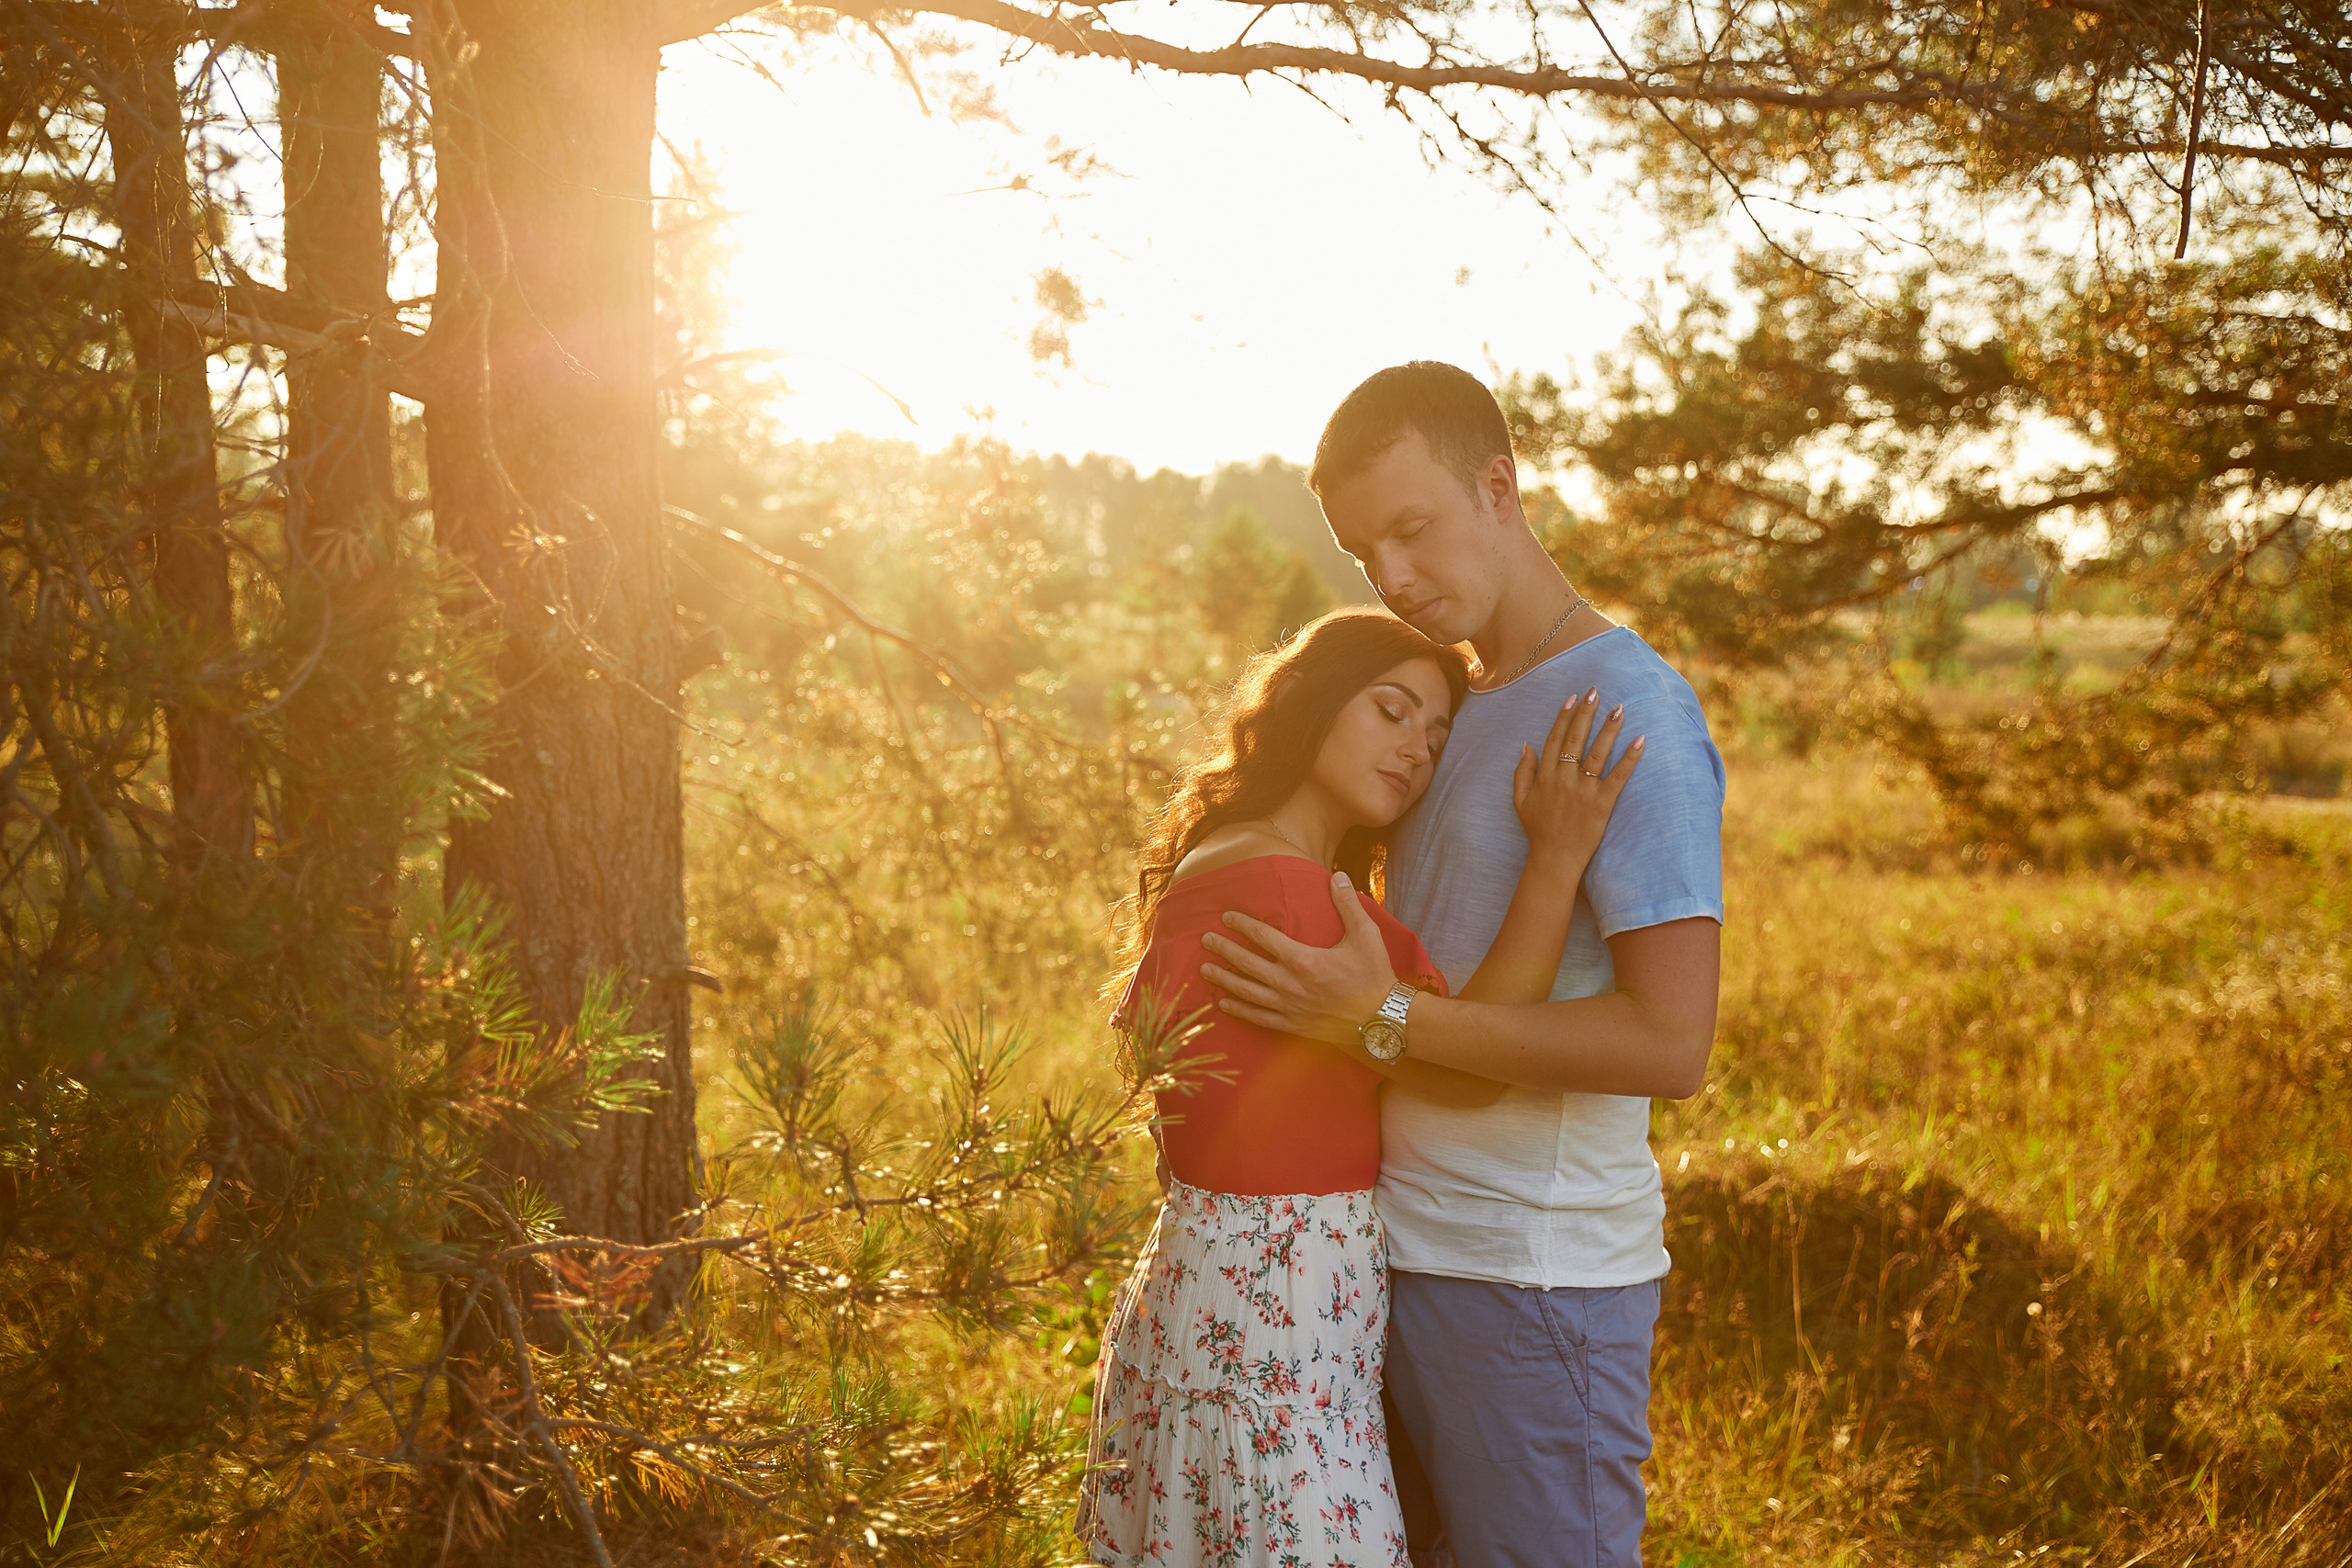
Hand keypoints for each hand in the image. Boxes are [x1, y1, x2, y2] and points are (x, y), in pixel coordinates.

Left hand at [1197, 871, 1397, 1044]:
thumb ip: (1348, 904)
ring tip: (1205, 970)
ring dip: (1224, 979)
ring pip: (1247, 991)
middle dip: (1224, 950)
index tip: (1226, 916)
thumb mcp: (1366, 934)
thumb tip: (1337, 875)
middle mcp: (1289, 984)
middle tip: (1206, 940)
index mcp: (1303, 959)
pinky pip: (1258, 1018)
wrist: (1382, 1019)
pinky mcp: (1292, 1025)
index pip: (1264, 937)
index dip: (1243, 924)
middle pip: (1247, 963)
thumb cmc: (1374, 975)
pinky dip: (1239, 1010)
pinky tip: (1224, 1004)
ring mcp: (1288, 1007)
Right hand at [1512, 689, 1641, 872]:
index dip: (1564, 716)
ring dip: (1609, 729)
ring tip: (1619, 708)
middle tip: (1596, 692)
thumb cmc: (1538, 830)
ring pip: (1597, 753)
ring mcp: (1583, 792)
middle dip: (1586, 713)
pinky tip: (1640, 740)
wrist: (1553, 860)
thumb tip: (1526, 744)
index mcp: (1544, 776)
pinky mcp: (1602, 804)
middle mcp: (1563, 780)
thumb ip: (1522, 771)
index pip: (1555, 738)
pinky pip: (1618, 777)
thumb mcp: (1520, 800)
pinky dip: (1630, 759)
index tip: (1573, 698)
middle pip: (1575, 739)